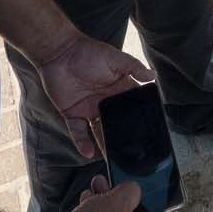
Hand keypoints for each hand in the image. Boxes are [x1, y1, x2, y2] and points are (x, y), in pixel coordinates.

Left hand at [36, 35, 154, 155]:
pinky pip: (78, 132)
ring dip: (106, 144)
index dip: (140, 118)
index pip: (133, 107)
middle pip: (117, 123)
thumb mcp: (114, 58)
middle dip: (124, 137)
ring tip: (114, 160)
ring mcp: (89, 110)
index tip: (149, 133)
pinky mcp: (72, 114)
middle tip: (133, 153)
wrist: (59, 52)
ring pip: (100, 131)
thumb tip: (153, 76)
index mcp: (119, 89)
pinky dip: (82, 143)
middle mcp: (106, 102)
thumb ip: (133, 67)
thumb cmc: (88, 52)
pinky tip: (88, 152)